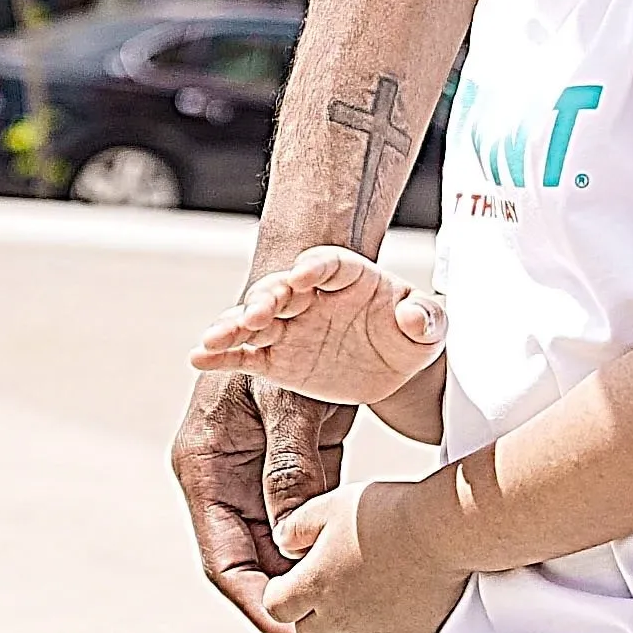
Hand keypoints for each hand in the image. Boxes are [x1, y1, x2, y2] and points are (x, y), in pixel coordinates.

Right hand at [174, 350, 359, 632]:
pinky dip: (319, 549)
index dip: (261, 604)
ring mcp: (248, 475)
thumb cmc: (282, 339)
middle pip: (249, 563)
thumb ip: (291, 469)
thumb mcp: (287, 406)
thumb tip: (298, 538)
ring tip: (348, 616)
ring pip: (275, 547)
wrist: (296, 292)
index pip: (226, 562)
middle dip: (288, 603)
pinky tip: (353, 573)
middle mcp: (220, 479)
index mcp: (204, 468)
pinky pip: (295, 522)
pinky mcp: (280, 466)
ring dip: (306, 580)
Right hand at [188, 244, 445, 404]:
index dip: (315, 265)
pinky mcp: (275, 358)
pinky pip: (245, 354)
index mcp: (349, 277)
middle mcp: (311, 296)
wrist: (396, 368)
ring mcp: (289, 326)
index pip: (330, 263)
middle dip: (268, 296)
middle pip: (283, 288)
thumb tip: (413, 316)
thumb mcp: (432, 327)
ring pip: (255, 320)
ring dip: (235, 324)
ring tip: (218, 336)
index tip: (303, 273)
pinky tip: (201, 357)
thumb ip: (428, 317)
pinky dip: (222, 355)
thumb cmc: (411, 336)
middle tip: (257, 310)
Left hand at [253, 474, 460, 632]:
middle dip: (315, 615)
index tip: (298, 578)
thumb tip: (283, 544)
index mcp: (313, 586)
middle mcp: (338, 617)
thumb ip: (296, 528)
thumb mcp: (328, 507)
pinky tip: (396, 621)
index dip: (285, 592)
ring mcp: (375, 632)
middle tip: (333, 589)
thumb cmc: (387, 513)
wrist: (439, 528)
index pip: (276, 607)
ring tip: (366, 606)